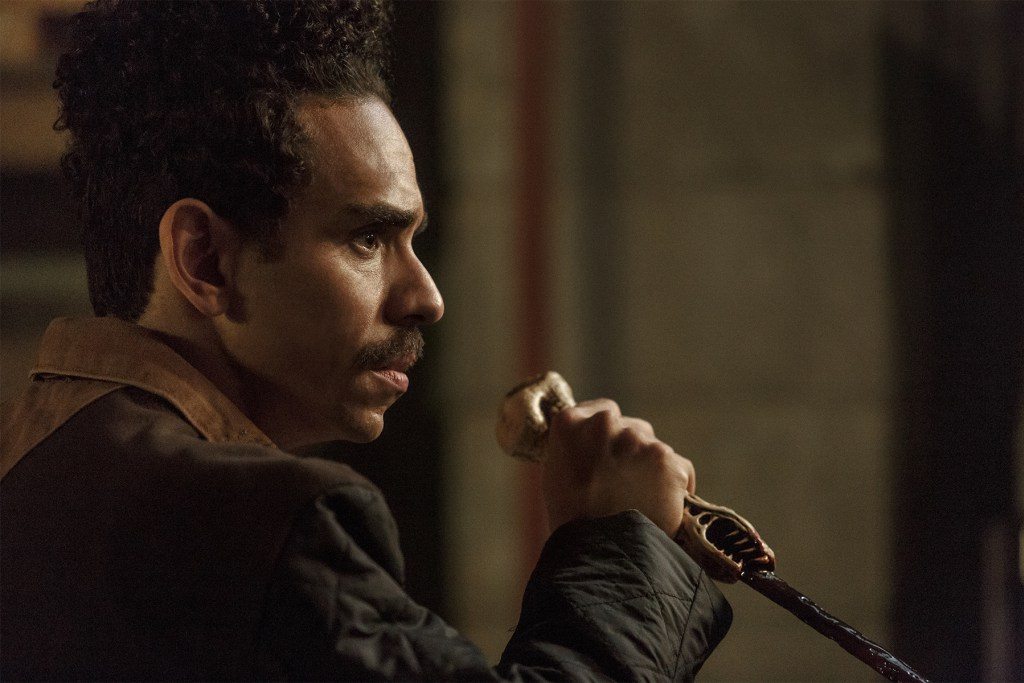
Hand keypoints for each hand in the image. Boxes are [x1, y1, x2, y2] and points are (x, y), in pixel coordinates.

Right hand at [541, 398, 695, 535]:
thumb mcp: (557, 476)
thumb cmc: (572, 523)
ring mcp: (639, 440)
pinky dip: (675, 485)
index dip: (609, 433)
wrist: (601, 555)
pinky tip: (663, 506)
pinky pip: (679, 468)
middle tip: (624, 483)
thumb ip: (576, 450)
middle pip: (632, 427)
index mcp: (571, 423)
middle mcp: (605, 423)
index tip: (610, 451)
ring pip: (655, 448)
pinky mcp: (668, 461)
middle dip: (632, 450)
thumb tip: (593, 446)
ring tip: (641, 502)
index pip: (601, 411)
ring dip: (651, 469)